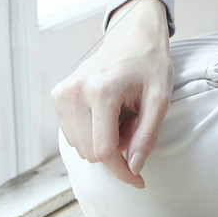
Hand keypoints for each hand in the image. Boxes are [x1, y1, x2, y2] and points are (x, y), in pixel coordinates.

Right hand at [51, 0, 173, 186]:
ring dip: (103, 141)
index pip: (104, 151)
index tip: (138, 180)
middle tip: (134, 126)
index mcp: (101, 91)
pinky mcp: (57, 95)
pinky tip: (105, 114)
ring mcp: (62, 93)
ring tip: (120, 116)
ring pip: (80, 147)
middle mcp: (75, 92)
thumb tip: (132, 169)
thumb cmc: (150, 66)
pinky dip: (91, 133)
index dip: (122, 171)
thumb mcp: (160, 99)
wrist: (132, 36)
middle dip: (115, 150)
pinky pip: (73, 135)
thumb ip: (147, 136)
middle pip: (91, 152)